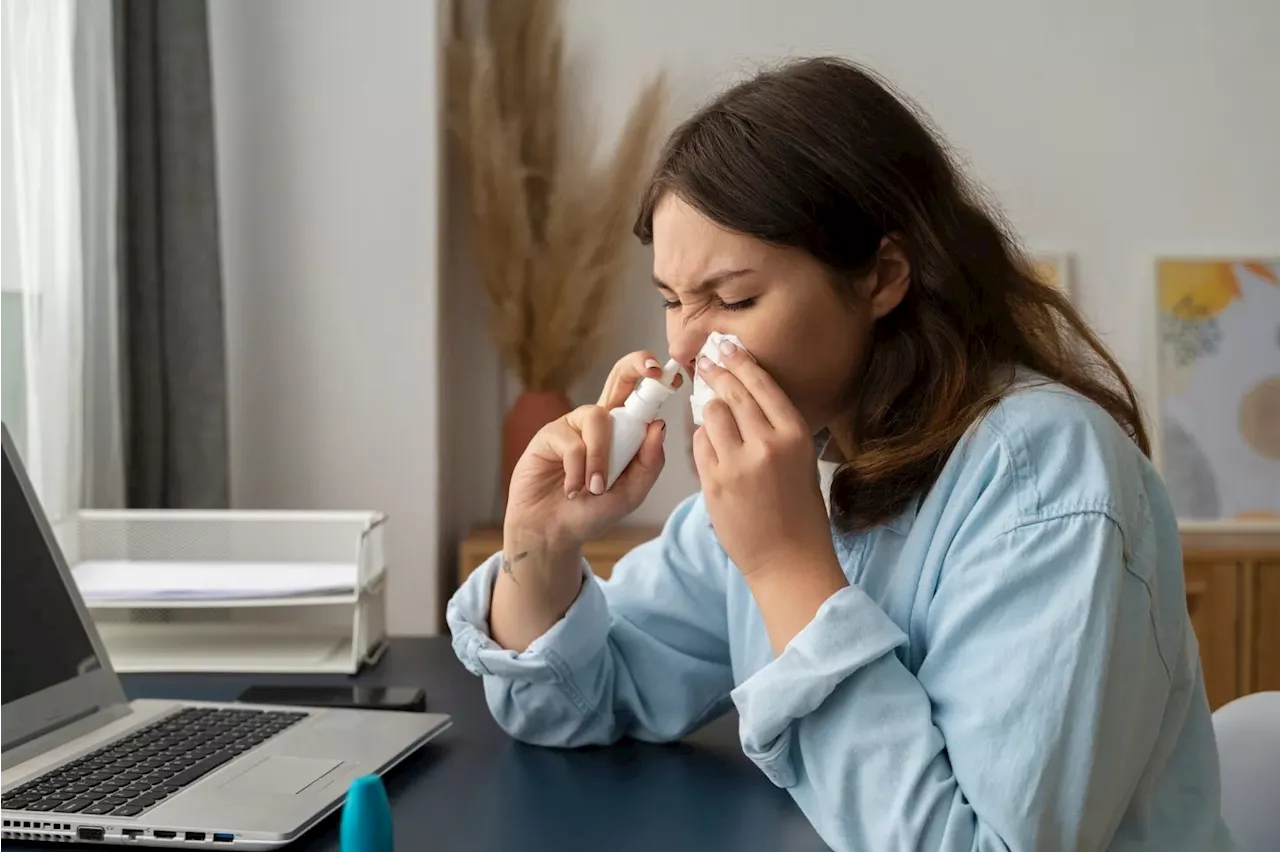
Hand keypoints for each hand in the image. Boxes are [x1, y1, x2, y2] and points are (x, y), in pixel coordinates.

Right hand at [505, 351, 681, 549]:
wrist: (555, 533)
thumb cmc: (591, 512)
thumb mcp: (631, 493)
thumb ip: (648, 463)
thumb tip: (659, 425)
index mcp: (622, 431)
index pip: (639, 395)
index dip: (653, 379)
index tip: (672, 374)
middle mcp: (598, 421)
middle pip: (618, 377)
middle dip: (635, 365)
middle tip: (651, 369)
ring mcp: (573, 425)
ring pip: (598, 420)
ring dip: (600, 459)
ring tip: (595, 488)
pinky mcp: (549, 435)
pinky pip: (572, 443)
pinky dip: (577, 471)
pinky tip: (572, 489)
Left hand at [692, 342, 838, 579]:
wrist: (788, 559)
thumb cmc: (800, 511)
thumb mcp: (801, 460)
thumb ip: (775, 428)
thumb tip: (745, 396)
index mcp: (795, 435)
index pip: (761, 385)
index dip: (741, 362)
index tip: (726, 348)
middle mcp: (766, 444)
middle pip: (732, 393)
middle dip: (716, 373)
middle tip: (706, 362)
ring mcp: (737, 463)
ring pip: (710, 415)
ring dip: (708, 408)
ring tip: (709, 406)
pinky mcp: (713, 482)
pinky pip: (699, 444)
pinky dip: (700, 438)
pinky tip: (707, 440)